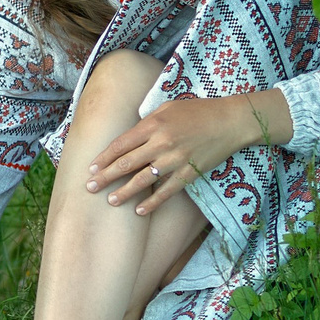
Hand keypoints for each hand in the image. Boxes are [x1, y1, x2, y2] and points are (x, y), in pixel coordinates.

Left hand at [87, 87, 286, 215]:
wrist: (230, 121)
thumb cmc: (197, 111)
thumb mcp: (167, 108)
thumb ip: (146, 122)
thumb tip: (127, 136)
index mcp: (153, 125)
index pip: (121, 144)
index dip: (104, 157)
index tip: (91, 167)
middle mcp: (161, 143)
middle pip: (127, 163)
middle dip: (106, 176)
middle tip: (89, 187)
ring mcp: (175, 160)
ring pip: (143, 180)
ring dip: (124, 192)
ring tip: (110, 201)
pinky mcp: (189, 173)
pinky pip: (167, 192)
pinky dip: (152, 203)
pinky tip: (139, 211)